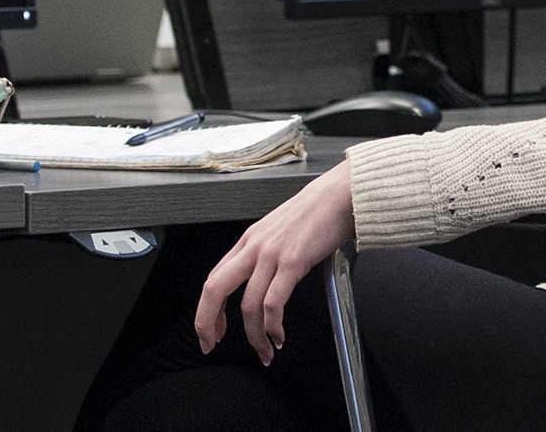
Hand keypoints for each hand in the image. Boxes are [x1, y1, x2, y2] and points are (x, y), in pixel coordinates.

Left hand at [194, 165, 355, 364]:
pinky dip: (273, 327)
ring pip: (248, 305)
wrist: (339, 194)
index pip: (214, 280)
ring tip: (265, 352)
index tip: (212, 330)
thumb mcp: (279, 232)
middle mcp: (254, 247)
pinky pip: (273, 303)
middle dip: (206, 323)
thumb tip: (263, 282)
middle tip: (211, 346)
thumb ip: (266, 253)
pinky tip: (280, 335)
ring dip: (254, 337)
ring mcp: (272, 254)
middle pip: (215, 290)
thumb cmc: (316, 212)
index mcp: (248, 241)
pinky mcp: (293, 261)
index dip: (206, 310)